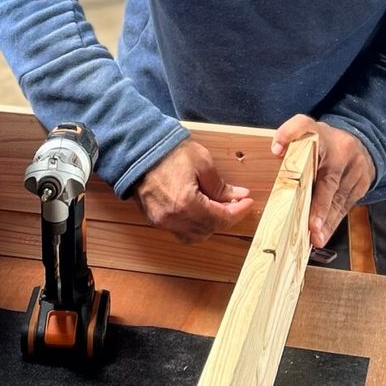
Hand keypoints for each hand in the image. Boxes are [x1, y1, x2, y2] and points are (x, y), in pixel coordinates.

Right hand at [134, 137, 255, 243]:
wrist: (138, 150)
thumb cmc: (169, 152)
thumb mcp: (202, 163)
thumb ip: (220, 185)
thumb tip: (237, 197)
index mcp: (187, 204)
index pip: (221, 218)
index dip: (238, 211)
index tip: (247, 202)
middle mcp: (173, 219)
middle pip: (208, 230)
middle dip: (226, 219)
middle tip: (236, 204)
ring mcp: (162, 221)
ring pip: (194, 236)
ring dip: (210, 226)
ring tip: (219, 209)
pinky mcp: (154, 219)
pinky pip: (179, 231)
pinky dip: (194, 227)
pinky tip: (201, 213)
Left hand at [272, 116, 375, 247]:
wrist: (361, 142)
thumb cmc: (323, 142)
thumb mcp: (305, 131)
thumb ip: (289, 135)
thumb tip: (276, 151)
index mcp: (321, 135)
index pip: (303, 129)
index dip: (289, 137)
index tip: (277, 152)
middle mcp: (341, 152)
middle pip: (328, 182)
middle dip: (320, 207)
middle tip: (311, 227)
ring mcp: (355, 169)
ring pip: (339, 199)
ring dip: (327, 221)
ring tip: (315, 238)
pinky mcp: (362, 185)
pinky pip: (346, 206)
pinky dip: (333, 221)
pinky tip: (323, 234)